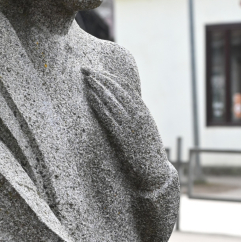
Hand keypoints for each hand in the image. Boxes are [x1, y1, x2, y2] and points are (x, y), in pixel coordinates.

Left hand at [83, 68, 170, 190]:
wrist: (155, 172)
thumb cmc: (148, 152)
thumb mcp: (145, 129)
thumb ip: (135, 116)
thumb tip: (122, 106)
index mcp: (143, 111)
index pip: (125, 87)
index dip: (110, 77)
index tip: (98, 71)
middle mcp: (138, 115)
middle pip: (116, 90)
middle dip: (100, 77)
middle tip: (85, 69)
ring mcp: (130, 125)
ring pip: (111, 100)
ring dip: (97, 87)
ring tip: (85, 79)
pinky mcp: (121, 137)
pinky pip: (107, 116)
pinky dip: (98, 104)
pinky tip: (89, 96)